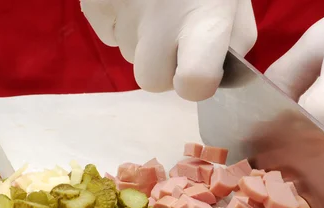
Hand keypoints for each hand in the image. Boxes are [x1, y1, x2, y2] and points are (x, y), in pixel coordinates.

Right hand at [81, 0, 256, 100]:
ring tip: (156, 1)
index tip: (197, 71)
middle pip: (151, 81)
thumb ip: (231, 43)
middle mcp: (158, 22)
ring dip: (143, 40)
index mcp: (203, 20)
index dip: (195, 84)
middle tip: (173, 34)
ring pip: (128, 54)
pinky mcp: (92, 3)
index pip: (194, 83)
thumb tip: (210, 76)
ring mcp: (120, 12)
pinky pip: (108, 32)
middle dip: (162, 66)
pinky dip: (121, 20)